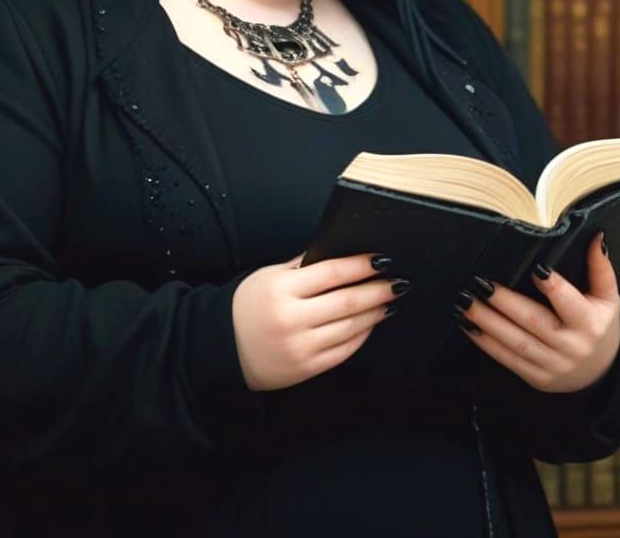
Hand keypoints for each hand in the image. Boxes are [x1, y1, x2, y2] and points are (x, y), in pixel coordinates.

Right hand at [231, 250, 408, 391]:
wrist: (221, 349)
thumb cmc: (246, 308)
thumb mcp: (267, 276)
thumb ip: (302, 265)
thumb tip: (338, 252)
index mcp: (281, 289)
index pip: (332, 272)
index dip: (361, 265)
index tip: (382, 259)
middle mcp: (292, 318)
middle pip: (348, 300)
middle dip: (378, 289)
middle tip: (398, 281)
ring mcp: (301, 346)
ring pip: (351, 327)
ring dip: (376, 312)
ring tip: (390, 301)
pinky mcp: (306, 368)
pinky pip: (344, 350)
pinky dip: (362, 335)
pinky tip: (371, 323)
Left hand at [455, 231, 619, 393]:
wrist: (602, 373)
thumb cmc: (598, 326)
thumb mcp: (607, 298)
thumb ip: (600, 268)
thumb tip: (596, 235)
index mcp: (590, 324)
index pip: (570, 303)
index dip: (553, 287)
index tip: (534, 269)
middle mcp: (571, 346)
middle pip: (534, 322)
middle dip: (505, 302)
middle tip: (480, 283)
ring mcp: (553, 365)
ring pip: (516, 342)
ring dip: (487, 322)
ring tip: (465, 303)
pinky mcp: (537, 378)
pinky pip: (508, 360)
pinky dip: (486, 343)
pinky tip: (469, 326)